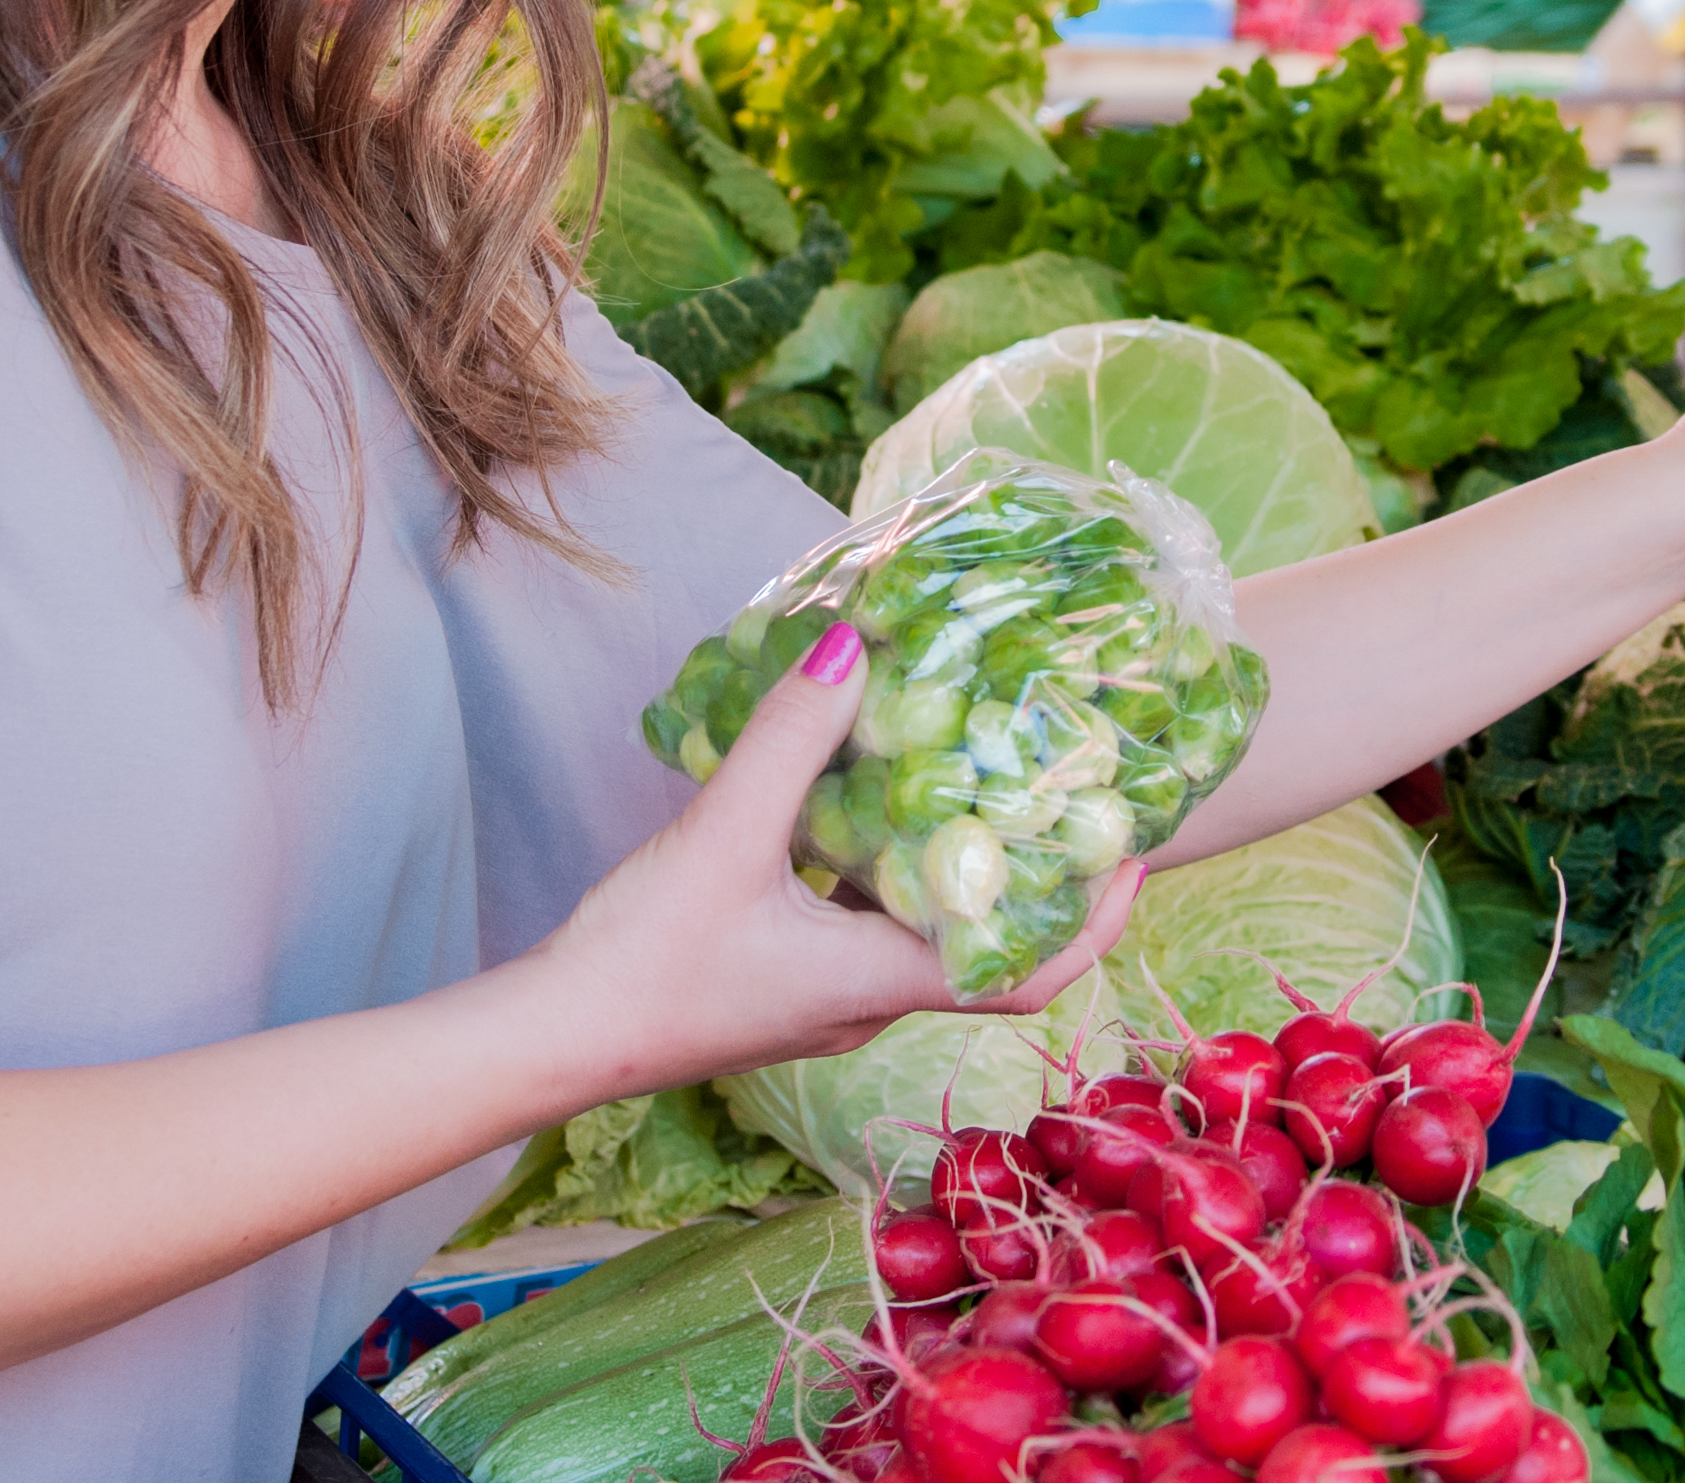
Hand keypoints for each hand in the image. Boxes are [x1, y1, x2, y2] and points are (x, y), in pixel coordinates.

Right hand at [534, 625, 1142, 1095]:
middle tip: (1062, 797)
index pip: (1027, 974)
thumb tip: (855, 645)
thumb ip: (790, 741)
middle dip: (1035, 880)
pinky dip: (888, 873)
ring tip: (977, 783)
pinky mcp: (784, 984)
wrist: (551, 1039)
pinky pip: (864, 926)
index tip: (1133, 854)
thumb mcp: (724, 834)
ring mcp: (826, 1000)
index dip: (1092, 922)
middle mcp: (869, 1003)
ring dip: (958, 871)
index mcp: (881, 984)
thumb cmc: (646, 958)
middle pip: (987, 950)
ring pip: (921, 934)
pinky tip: (861, 807)